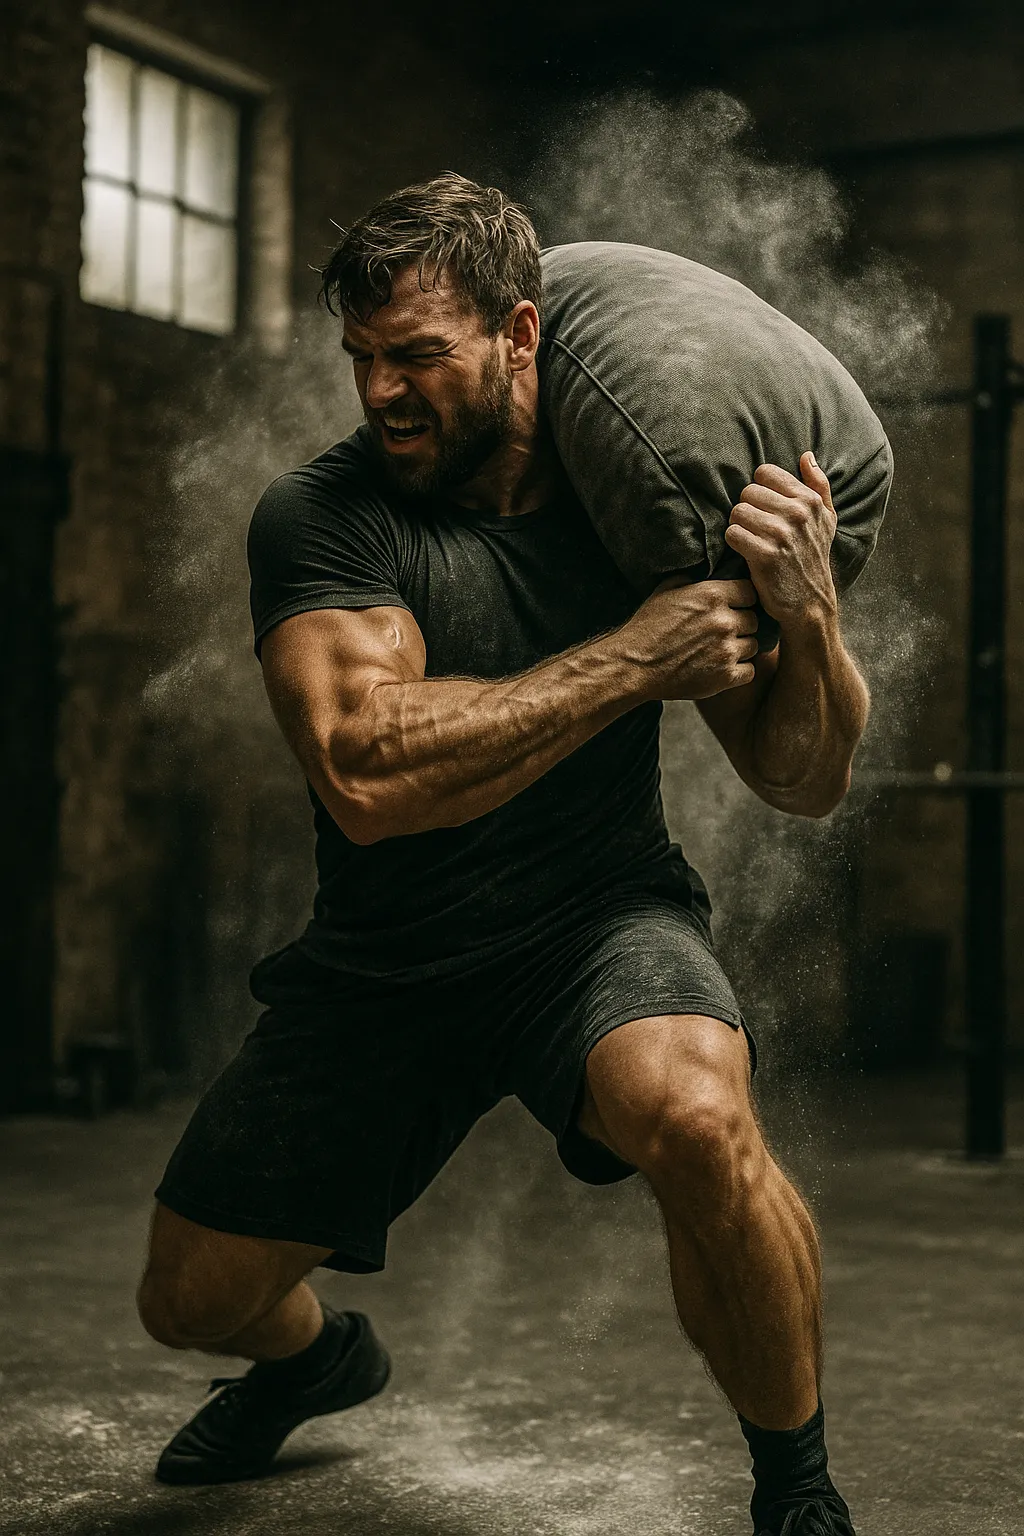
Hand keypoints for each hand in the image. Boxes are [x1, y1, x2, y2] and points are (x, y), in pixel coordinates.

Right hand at [623, 578, 758, 700]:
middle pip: (754, 620)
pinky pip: (749, 671)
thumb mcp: (666, 590)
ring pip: (753, 646)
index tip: (732, 607)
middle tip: (722, 632)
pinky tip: (721, 668)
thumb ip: (693, 579)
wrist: (634, 666)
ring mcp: (727, 650)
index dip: (741, 600)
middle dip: (741, 625)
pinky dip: (738, 672)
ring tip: (718, 651)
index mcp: (712, 595)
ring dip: (740, 648)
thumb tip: (709, 571)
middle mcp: (724, 621)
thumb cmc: (647, 627)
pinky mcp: (725, 676)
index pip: (750, 591)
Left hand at [723, 453, 837, 625]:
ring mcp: (781, 534)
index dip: (759, 490)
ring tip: (750, 539)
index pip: (765, 473)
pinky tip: (745, 551)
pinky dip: (733, 543)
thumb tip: (806, 455)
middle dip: (747, 509)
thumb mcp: (826, 520)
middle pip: (747, 492)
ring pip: (737, 511)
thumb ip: (818, 485)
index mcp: (809, 500)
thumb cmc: (813, 557)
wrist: (810, 602)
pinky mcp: (764, 555)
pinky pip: (732, 533)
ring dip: (739, 526)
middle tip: (755, 528)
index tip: (764, 509)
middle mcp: (797, 514)